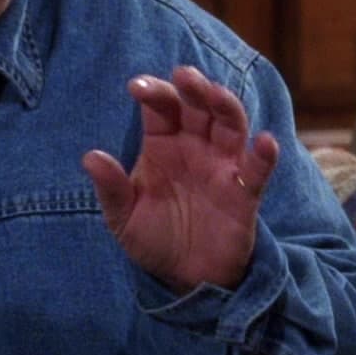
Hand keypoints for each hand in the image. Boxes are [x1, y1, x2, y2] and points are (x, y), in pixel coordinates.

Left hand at [83, 65, 279, 293]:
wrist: (185, 279)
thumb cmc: (153, 238)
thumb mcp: (123, 218)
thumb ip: (111, 188)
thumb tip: (90, 157)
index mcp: (163, 143)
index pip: (161, 107)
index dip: (153, 92)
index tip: (137, 87)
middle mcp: (195, 145)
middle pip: (198, 105)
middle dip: (193, 87)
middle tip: (184, 75)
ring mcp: (223, 165)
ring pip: (230, 124)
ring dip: (226, 106)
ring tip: (216, 94)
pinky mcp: (245, 192)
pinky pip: (258, 169)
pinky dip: (264, 155)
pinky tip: (265, 142)